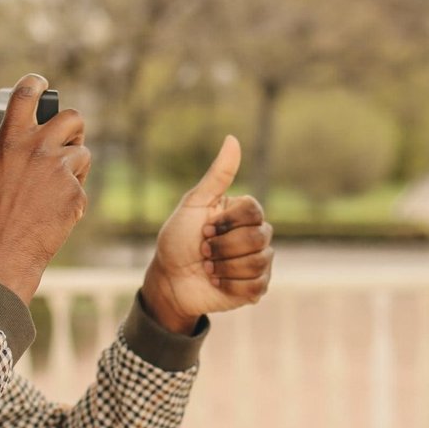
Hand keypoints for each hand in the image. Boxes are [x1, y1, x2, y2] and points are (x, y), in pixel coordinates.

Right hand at [0, 75, 89, 302]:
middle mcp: (38, 146)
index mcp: (11, 139)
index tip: (43, 85)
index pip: (26, 93)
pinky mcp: (75, 190)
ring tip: (55, 190)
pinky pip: (81, 187)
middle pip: (72, 116)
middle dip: (74, 128)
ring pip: (82, 154)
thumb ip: (6, 152)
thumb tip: (15, 144)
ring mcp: (59, 167)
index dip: (37, 84)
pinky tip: (54, 212)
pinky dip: (72, 199)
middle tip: (68, 141)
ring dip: (74, 169)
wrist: (3, 249)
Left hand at [141, 136, 272, 332]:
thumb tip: (232, 139)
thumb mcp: (194, 204)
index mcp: (243, 213)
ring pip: (258, 262)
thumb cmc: (178, 239)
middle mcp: (256, 235)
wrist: (169, 279)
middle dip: (223, 247)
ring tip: (208, 267)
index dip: (227, 223)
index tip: (204, 229)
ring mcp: (259, 262)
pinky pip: (255, 286)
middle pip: (259, 237)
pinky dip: (230, 285)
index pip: (254, 210)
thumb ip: (217, 175)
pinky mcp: (256, 288)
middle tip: (204, 250)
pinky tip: (217, 282)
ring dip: (224, 267)